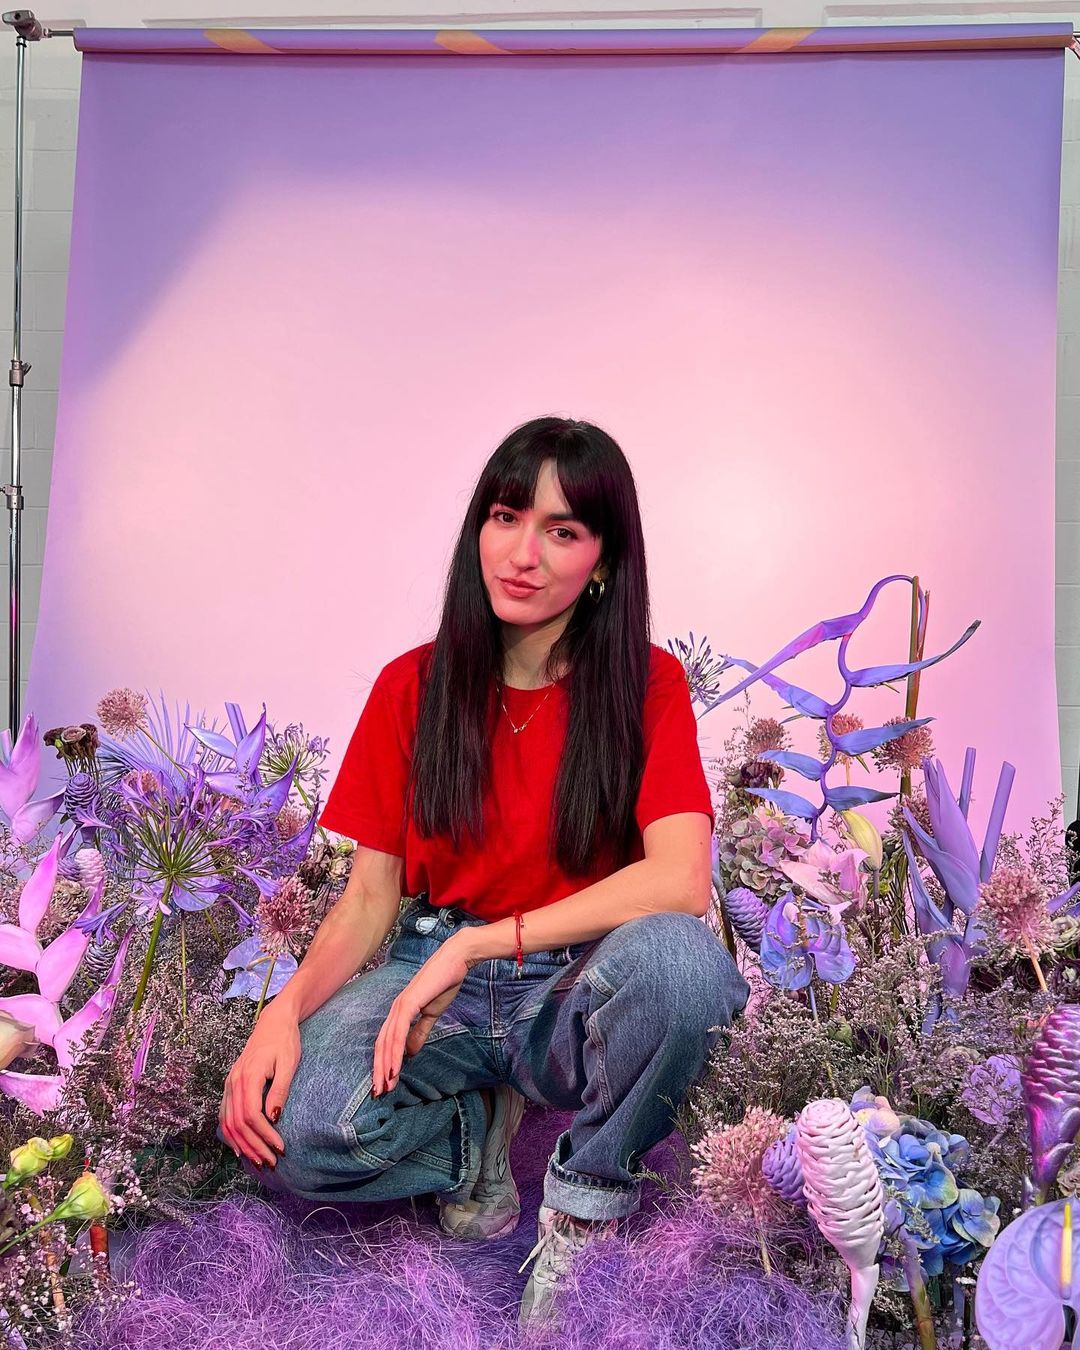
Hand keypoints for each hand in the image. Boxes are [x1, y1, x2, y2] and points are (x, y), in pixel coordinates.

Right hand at [220, 1001, 300, 1168]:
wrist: (274, 1022)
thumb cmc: (285, 1041)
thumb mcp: (288, 1063)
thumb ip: (280, 1090)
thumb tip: (273, 1119)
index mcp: (248, 1076)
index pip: (252, 1115)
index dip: (264, 1135)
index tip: (281, 1148)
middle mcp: (234, 1082)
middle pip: (238, 1124)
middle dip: (254, 1146)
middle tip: (271, 1162)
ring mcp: (229, 1084)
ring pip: (228, 1123)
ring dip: (242, 1145)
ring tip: (259, 1161)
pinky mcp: (231, 1086)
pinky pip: (225, 1115)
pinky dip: (231, 1135)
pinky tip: (240, 1148)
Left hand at [371, 933, 476, 1096]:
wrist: (455, 961)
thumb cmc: (444, 983)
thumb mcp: (432, 1014)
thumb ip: (420, 1032)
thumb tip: (409, 1053)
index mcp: (399, 1012)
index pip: (386, 1042)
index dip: (383, 1064)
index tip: (384, 1084)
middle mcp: (395, 1010)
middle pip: (381, 1045)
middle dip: (379, 1071)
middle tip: (378, 1094)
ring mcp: (400, 1006)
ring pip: (386, 1042)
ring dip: (385, 1066)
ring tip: (385, 1087)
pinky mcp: (408, 1004)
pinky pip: (398, 1033)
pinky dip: (395, 1052)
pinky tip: (395, 1068)